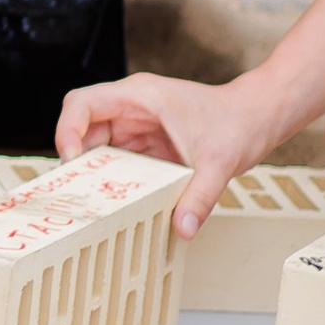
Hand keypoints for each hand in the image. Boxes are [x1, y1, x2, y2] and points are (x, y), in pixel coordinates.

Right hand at [56, 71, 275, 237]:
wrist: (257, 118)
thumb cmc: (238, 123)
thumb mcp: (219, 162)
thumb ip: (199, 197)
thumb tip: (182, 228)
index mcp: (140, 96)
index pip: (82, 104)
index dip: (67, 130)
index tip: (72, 161)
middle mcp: (131, 109)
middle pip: (82, 129)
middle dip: (76, 161)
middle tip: (78, 192)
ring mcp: (136, 127)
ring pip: (96, 148)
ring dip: (92, 174)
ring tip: (93, 202)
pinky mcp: (144, 145)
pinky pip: (116, 162)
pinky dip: (111, 182)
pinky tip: (116, 203)